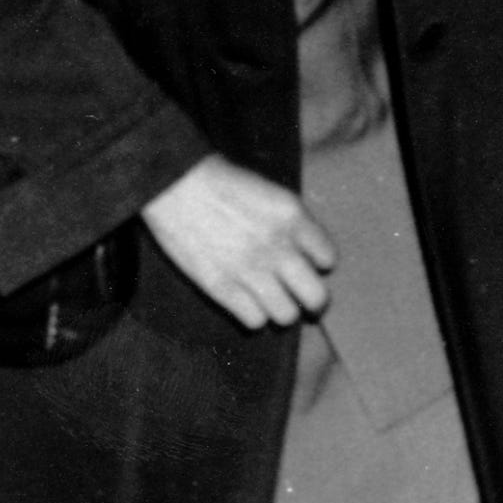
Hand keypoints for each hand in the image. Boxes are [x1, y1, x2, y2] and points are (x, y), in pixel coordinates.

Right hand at [141, 155, 335, 331]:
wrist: (174, 183)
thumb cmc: (220, 182)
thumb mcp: (270, 192)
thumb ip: (292, 223)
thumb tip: (305, 253)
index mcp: (293, 217)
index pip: (328, 259)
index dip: (317, 263)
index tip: (306, 263)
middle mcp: (278, 248)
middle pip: (316, 297)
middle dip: (311, 300)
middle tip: (299, 296)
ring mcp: (251, 271)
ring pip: (286, 315)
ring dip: (280, 309)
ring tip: (268, 299)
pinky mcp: (223, 288)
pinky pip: (255, 321)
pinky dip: (253, 315)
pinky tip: (244, 301)